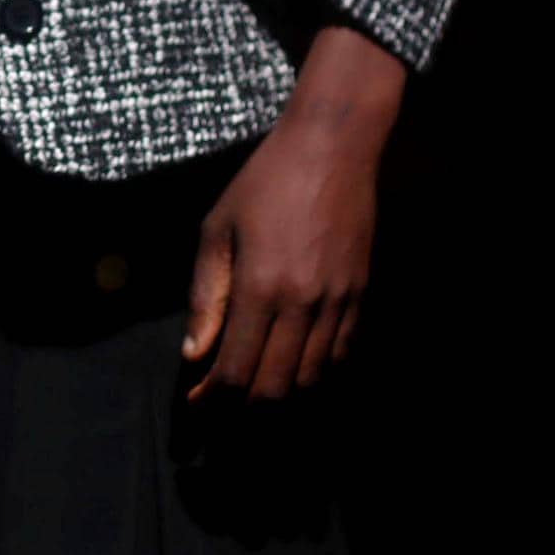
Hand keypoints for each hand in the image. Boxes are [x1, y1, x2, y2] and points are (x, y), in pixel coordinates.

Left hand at [183, 21, 406, 400]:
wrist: (332, 148)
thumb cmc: (264, 182)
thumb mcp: (217, 230)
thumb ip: (204, 295)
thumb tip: (194, 353)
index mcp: (259, 286)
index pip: (235, 369)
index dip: (212, 397)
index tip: (196, 401)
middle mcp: (302, 303)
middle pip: (275, 387)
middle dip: (244, 406)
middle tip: (223, 403)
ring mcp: (338, 302)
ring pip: (312, 378)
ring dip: (281, 394)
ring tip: (255, 389)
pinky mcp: (361, 295)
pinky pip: (340, 355)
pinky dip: (316, 372)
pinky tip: (294, 366)